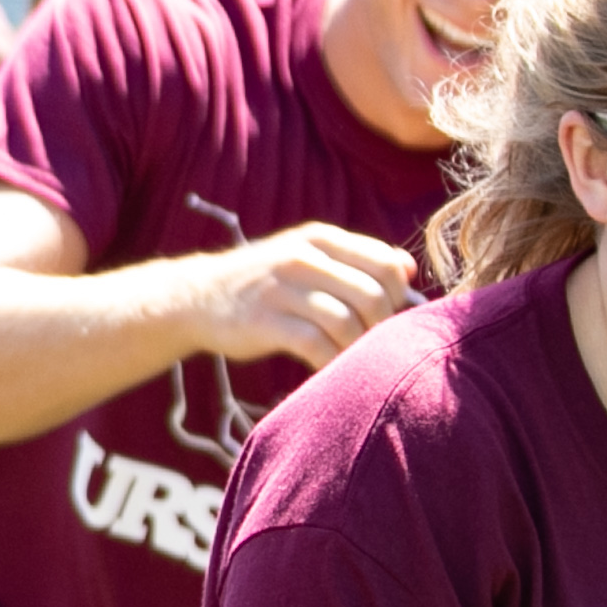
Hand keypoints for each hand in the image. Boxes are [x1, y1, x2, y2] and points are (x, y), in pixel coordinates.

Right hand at [176, 222, 419, 372]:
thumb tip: (409, 269)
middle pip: (373, 296)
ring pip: (347, 323)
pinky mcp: (264, 321)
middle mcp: (303, 257)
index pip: (387, 265)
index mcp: (321, 238)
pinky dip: (330, 362)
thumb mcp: (309, 255)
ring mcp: (282, 289)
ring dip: (355, 348)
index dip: (398, 298)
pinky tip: (326, 368)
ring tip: (348, 358)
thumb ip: (358, 259)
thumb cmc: (267, 281)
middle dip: (380, 328)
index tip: (384, 317)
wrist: (198, 296)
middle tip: (368, 344)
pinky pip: (316, 346)